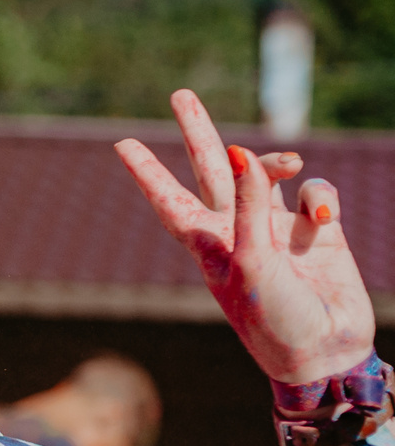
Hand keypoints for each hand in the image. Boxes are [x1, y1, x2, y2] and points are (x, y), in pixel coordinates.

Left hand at [115, 92, 373, 383]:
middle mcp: (237, 230)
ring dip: (277, 159)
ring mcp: (276, 227)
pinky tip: (322, 219)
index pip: (169, 199)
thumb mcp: (252, 261)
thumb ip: (246, 205)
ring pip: (269, 172)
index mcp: (207, 244)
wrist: (325, 351)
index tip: (121, 143)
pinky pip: (316, 193)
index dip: (147, 172)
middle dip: (198, 132)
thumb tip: (239, 153)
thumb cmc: (274, 317)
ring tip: (291, 163)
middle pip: (211, 170)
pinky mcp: (316, 229)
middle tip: (181, 94)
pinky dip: (321, 197)